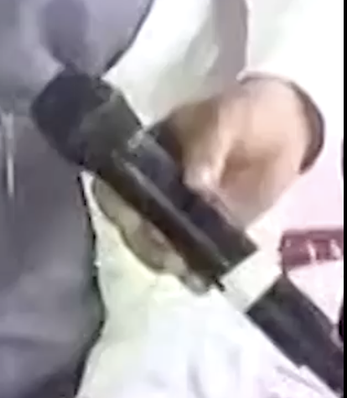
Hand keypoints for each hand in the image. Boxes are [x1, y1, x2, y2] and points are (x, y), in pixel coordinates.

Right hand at [97, 77, 319, 284]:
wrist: (284, 129)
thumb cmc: (241, 115)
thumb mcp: (224, 118)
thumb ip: (208, 147)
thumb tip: (195, 182)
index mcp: (142, 159)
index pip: (113, 187)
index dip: (117, 208)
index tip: (136, 222)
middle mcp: (148, 192)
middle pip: (131, 225)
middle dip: (146, 244)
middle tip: (170, 256)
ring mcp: (174, 217)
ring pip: (155, 247)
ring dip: (166, 262)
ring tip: (190, 272)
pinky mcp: (202, 235)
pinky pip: (191, 257)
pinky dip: (194, 273)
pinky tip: (201, 282)